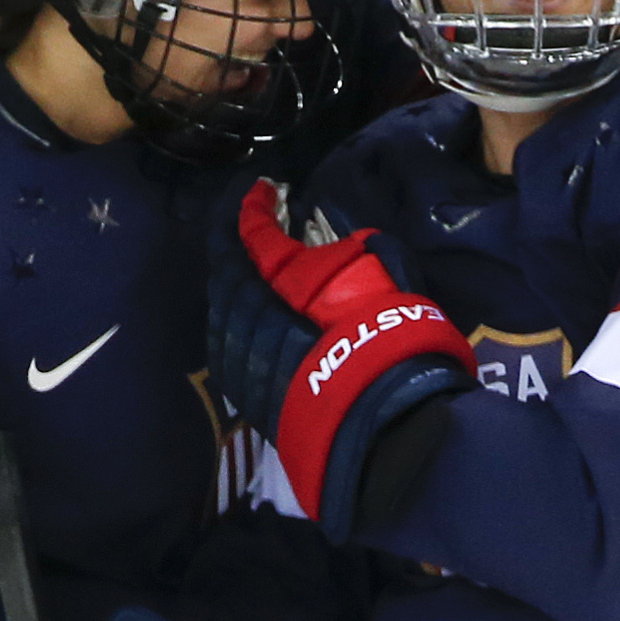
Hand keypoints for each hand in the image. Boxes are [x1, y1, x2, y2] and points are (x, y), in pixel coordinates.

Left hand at [206, 181, 472, 538]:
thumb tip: (362, 241)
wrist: (386, 430)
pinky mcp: (248, 397)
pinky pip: (230, 348)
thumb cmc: (393, 349)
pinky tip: (257, 326)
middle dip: (236, 249)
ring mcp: (242, 362)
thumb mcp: (395, 283)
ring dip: (236, 291)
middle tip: (252, 233)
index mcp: (278, 285)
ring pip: (224, 315)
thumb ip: (371, 254)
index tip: (263, 190)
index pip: (249, 234)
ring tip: (255, 278)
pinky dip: (239, 327)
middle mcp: (248, 320)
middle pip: (227, 275)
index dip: (251, 208)